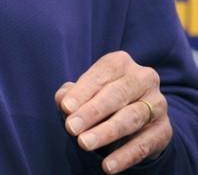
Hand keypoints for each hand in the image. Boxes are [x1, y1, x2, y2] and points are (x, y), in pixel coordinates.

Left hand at [55, 51, 171, 173]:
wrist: (137, 117)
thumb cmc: (102, 97)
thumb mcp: (86, 91)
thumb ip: (71, 94)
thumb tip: (63, 101)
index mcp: (121, 62)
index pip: (100, 75)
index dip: (82, 92)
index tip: (66, 108)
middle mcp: (143, 78)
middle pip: (116, 95)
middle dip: (92, 112)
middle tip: (71, 128)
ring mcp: (157, 103)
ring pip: (131, 118)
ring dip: (106, 132)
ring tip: (84, 144)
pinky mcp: (164, 129)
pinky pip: (144, 144)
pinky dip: (125, 156)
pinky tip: (107, 166)